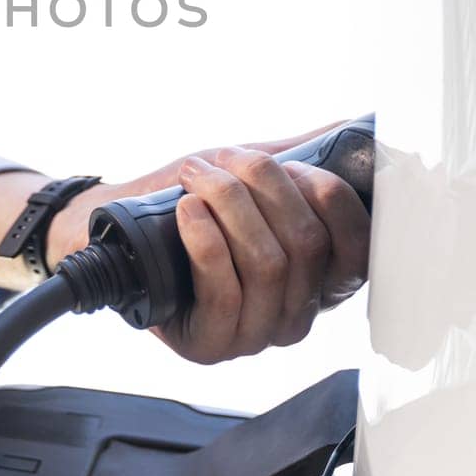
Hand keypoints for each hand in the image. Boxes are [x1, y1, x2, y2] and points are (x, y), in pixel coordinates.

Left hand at [45, 124, 370, 363]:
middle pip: (306, 245)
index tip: (295, 166)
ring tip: (196, 174)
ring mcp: (254, 336)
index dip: (332, 200)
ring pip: (266, 263)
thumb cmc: (190, 208)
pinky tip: (188, 210)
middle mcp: (294, 315)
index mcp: (318, 282)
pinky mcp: (209, 345)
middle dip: (267, 186)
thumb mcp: (250, 182)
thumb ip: (303, 162)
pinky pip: (222, 290)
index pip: (357, 249)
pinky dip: (205, 239)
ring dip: (229, 202)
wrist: (119, 241)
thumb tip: (354, 129)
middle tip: (226, 158)